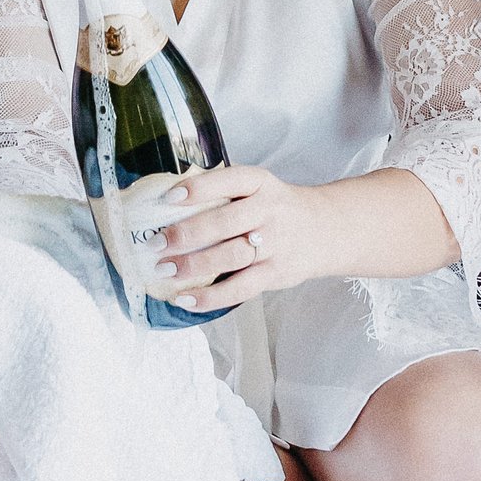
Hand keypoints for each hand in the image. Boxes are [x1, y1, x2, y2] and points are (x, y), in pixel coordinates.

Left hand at [149, 163, 332, 304]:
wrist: (325, 229)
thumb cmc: (276, 207)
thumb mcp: (258, 188)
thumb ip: (223, 193)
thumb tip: (166, 206)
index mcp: (260, 183)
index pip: (228, 181)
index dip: (198, 189)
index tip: (168, 198)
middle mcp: (268, 211)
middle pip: (224, 223)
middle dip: (186, 234)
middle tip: (155, 244)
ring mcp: (274, 244)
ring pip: (231, 257)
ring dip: (193, 266)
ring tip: (164, 270)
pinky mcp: (276, 273)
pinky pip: (241, 288)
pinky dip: (211, 297)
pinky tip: (186, 299)